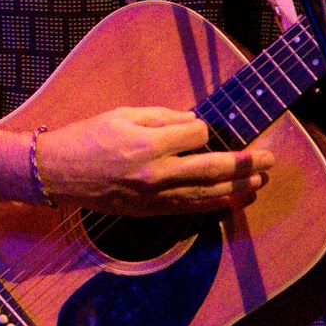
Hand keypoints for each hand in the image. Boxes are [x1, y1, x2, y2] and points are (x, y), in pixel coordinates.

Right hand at [35, 105, 273, 216]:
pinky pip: (189, 209)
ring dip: (237, 188)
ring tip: (259, 181)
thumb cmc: (86, 138)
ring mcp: (154, 196)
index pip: (196, 134)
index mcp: (148, 144)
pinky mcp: (149, 211)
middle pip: (213, 168)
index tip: (199, 127)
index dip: (203, 128)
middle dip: (245, 163)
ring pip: (206, 194)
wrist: (56, 172)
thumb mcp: (121, 114)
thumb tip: (193, 122)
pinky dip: (214, 206)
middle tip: (269, 159)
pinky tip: (232, 201)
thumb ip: (160, 117)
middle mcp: (156, 173)